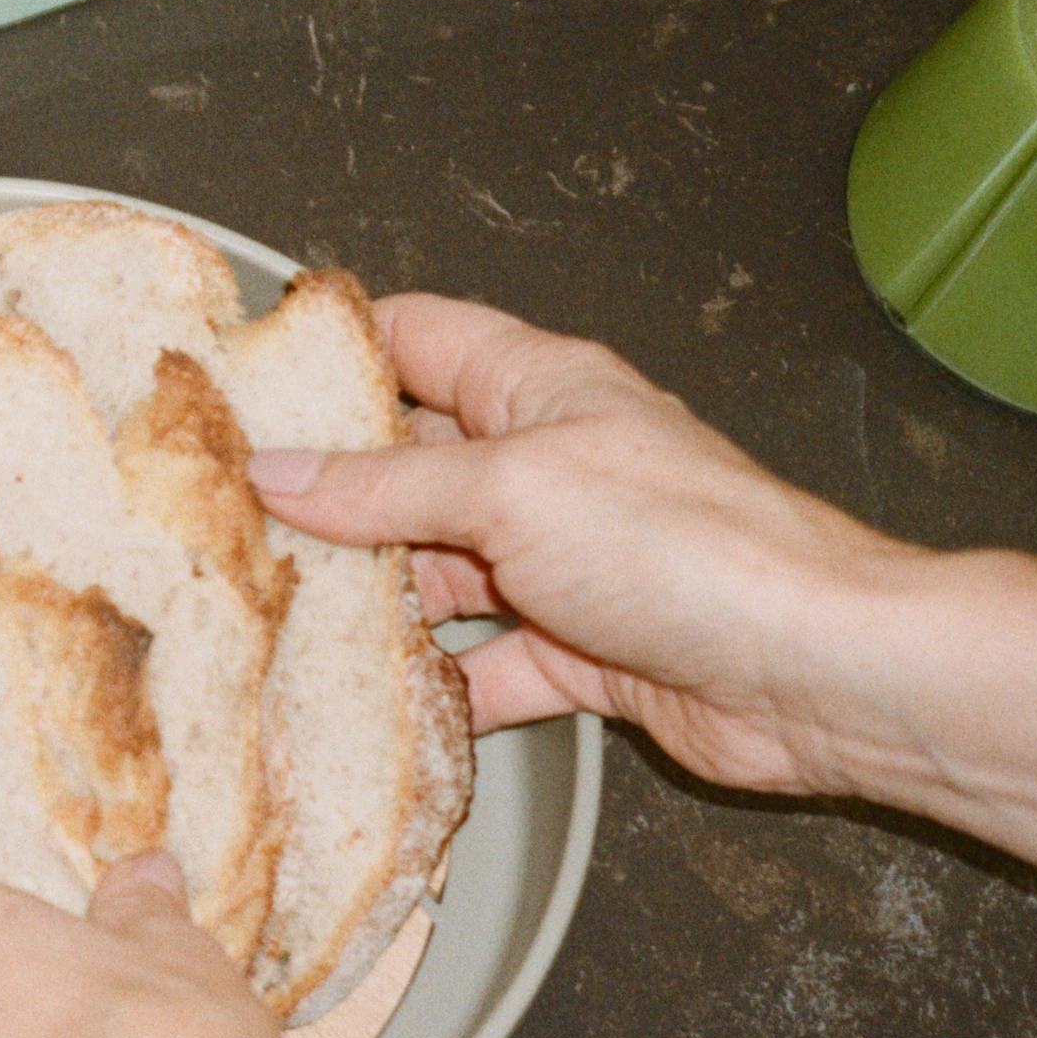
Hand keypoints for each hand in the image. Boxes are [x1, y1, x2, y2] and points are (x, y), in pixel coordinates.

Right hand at [247, 294, 918, 795]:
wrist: (811, 668)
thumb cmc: (689, 544)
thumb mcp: (508, 490)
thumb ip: (384, 487)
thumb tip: (278, 471)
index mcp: (540, 388)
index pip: (420, 337)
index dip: (339, 346)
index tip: (248, 371)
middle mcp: (548, 466)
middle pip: (412, 464)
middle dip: (327, 490)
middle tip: (225, 513)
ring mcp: (564, 562)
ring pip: (438, 572)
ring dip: (371, 598)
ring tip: (274, 612)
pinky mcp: (579, 652)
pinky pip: (483, 666)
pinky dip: (435, 687)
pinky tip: (373, 700)